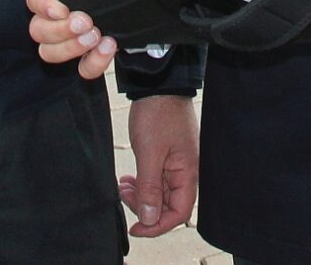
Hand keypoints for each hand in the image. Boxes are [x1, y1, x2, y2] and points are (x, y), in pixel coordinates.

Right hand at [26, 0, 121, 77]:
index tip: (62, 9)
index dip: (45, 7)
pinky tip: (108, 47)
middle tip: (85, 21)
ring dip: (72, 48)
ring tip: (95, 35)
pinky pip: (81, 68)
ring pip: (49, 53)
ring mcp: (66, 40)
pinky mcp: (86, 56)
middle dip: (61, 30)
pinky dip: (94, 62)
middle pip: (37, 31)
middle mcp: (52, 18)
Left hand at [123, 94, 198, 235]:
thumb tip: (149, 219)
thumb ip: (150, 188)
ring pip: (161, 192)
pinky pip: (158, 178)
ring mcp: (178, 163)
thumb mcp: (149, 154)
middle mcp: (186, 171)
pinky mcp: (169, 155)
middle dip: (145, 207)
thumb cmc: (157, 115)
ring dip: (141, 195)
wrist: (158, 83)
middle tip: (123, 196)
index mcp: (188, 172)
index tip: (136, 227)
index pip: (178, 213)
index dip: (157, 226)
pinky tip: (128, 179)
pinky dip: (143, 182)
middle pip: (168, 205)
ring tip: (122, 186)